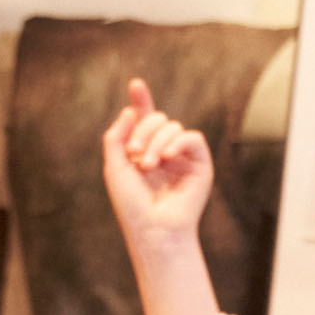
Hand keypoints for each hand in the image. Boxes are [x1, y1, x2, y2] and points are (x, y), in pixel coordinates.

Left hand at [104, 79, 221, 314]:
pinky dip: (176, 143)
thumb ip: (116, 137)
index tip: (136, 84)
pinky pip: (191, 138)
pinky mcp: (200, 164)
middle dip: (142, 131)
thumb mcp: (114, 168)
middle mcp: (164, 151)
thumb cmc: (132, 206)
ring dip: (155, 142)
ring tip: (147, 166)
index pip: (143, 120)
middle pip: (156, 119)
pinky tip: (165, 159)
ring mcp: (182, 157)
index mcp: (143, 151)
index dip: (141, 101)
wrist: (153, 230)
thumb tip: (128, 110)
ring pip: (172, 126)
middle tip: (133, 154)